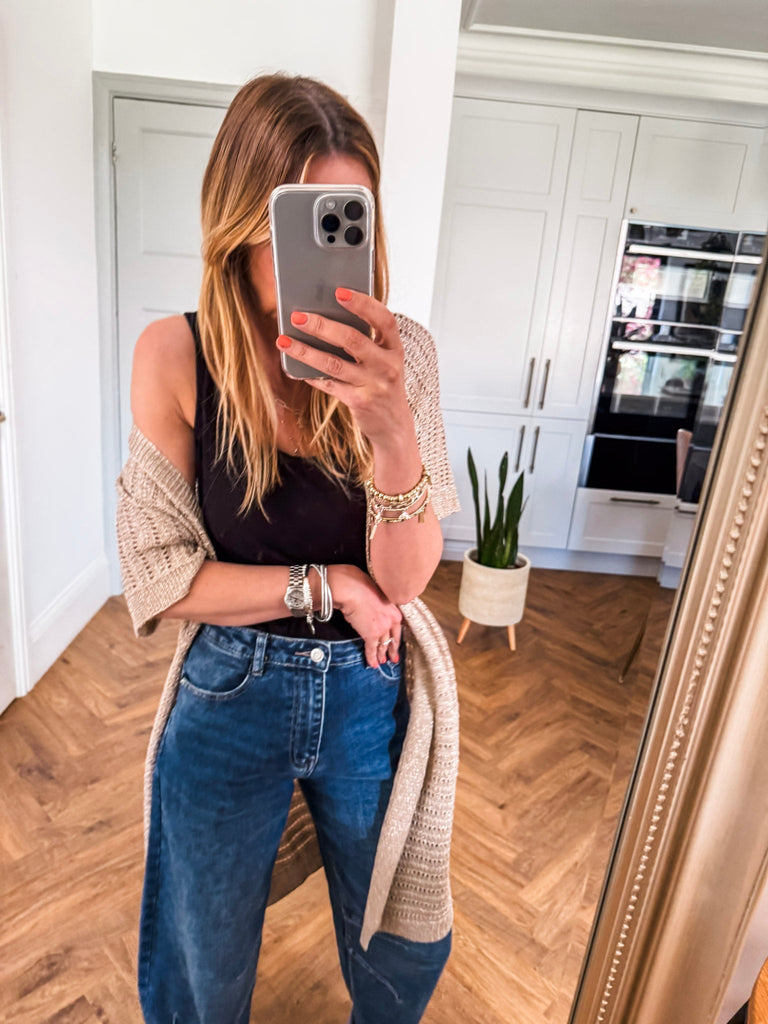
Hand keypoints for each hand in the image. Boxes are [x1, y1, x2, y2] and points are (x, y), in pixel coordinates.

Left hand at [275, 289, 412, 449]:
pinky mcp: (360, 401)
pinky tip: (294, 366)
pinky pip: (329, 384)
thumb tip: (325, 316)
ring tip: (284, 340)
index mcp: (395, 348)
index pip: (384, 319)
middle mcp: (388, 365)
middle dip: (322, 326)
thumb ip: (366, 341)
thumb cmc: (382, 383)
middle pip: (352, 340)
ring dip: (306, 351)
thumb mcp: (383, 360)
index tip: (339, 292)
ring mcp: (374, 385)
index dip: (363, 304)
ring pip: (334, 364)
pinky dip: (310, 374)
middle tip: (297, 316)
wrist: (394, 425)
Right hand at [327, 564, 402, 668]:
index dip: (396, 637)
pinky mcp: (371, 635)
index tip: (396, 643)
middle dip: (392, 650)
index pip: (397, 627)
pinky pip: (372, 649)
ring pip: (383, 645)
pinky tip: (372, 664)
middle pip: (393, 638)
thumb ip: (377, 604)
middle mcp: (392, 620)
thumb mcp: (374, 594)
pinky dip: (371, 658)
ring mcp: (382, 628)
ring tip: (382, 662)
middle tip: (393, 658)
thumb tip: (371, 608)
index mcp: (394, 608)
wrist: (351, 589)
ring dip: (381, 655)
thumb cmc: (358, 585)